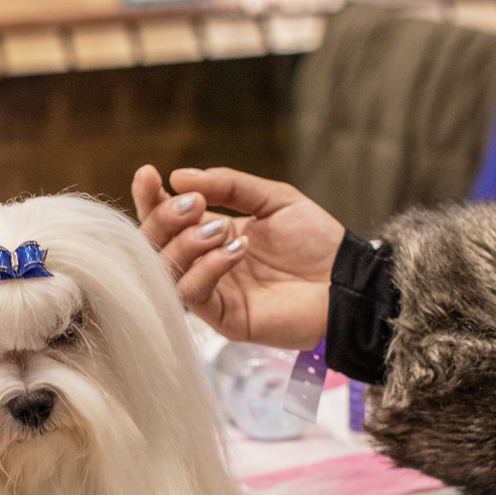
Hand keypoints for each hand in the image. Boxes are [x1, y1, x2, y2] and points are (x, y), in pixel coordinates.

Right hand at [131, 164, 345, 349]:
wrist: (347, 280)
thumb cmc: (316, 242)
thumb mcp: (272, 199)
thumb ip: (229, 185)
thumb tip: (178, 176)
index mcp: (211, 235)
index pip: (165, 220)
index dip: (150, 198)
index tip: (148, 174)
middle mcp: (205, 265)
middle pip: (154, 246)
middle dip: (164, 219)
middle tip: (192, 203)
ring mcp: (213, 293)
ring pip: (167, 272)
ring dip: (185, 243)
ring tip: (221, 227)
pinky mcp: (225, 320)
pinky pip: (193, 296)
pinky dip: (205, 269)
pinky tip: (233, 250)